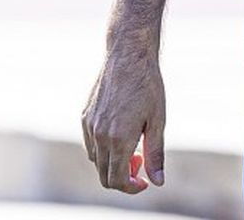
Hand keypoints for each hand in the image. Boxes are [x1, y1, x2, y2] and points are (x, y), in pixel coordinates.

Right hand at [82, 48, 165, 193]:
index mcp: (118, 139)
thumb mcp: (158, 121)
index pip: (117, 180)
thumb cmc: (148, 86)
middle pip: (104, 174)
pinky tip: (120, 134)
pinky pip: (90, 144)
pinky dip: (103, 149)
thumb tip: (157, 181)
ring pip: (96, 160)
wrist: (128, 56)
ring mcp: (89, 126)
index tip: (144, 182)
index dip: (131, 187)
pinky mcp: (85, 116)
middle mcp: (99, 135)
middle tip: (141, 164)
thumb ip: (156, 154)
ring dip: (112, 163)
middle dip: (122, 178)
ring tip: (133, 146)